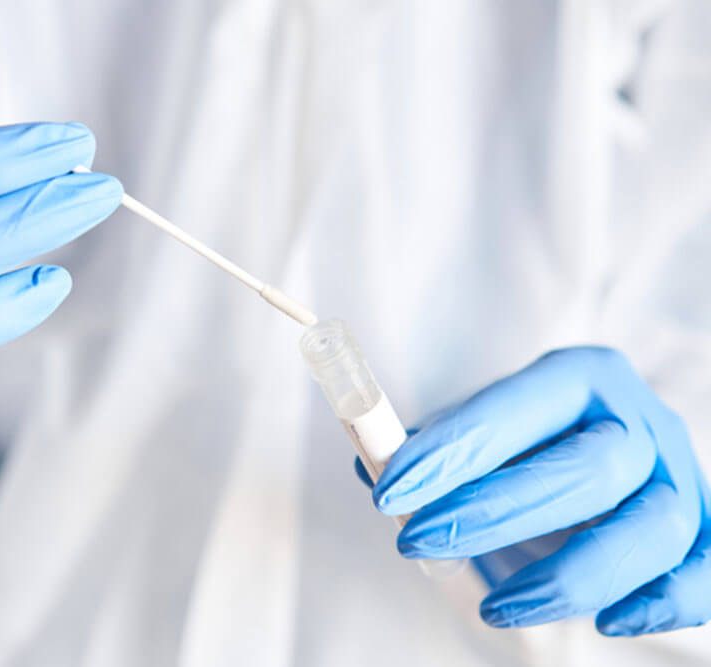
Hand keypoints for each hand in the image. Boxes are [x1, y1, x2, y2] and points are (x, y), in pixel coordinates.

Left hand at [371, 347, 710, 635]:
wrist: (612, 451)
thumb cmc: (532, 443)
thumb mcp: (484, 430)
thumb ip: (434, 448)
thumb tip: (369, 468)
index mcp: (579, 378)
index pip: (517, 407)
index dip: (453, 449)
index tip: (389, 490)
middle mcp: (638, 420)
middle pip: (588, 468)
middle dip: (495, 512)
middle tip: (416, 543)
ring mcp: (681, 476)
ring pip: (653, 526)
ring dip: (570, 577)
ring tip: (494, 607)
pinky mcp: (706, 530)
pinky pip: (707, 571)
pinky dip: (665, 601)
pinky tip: (609, 622)